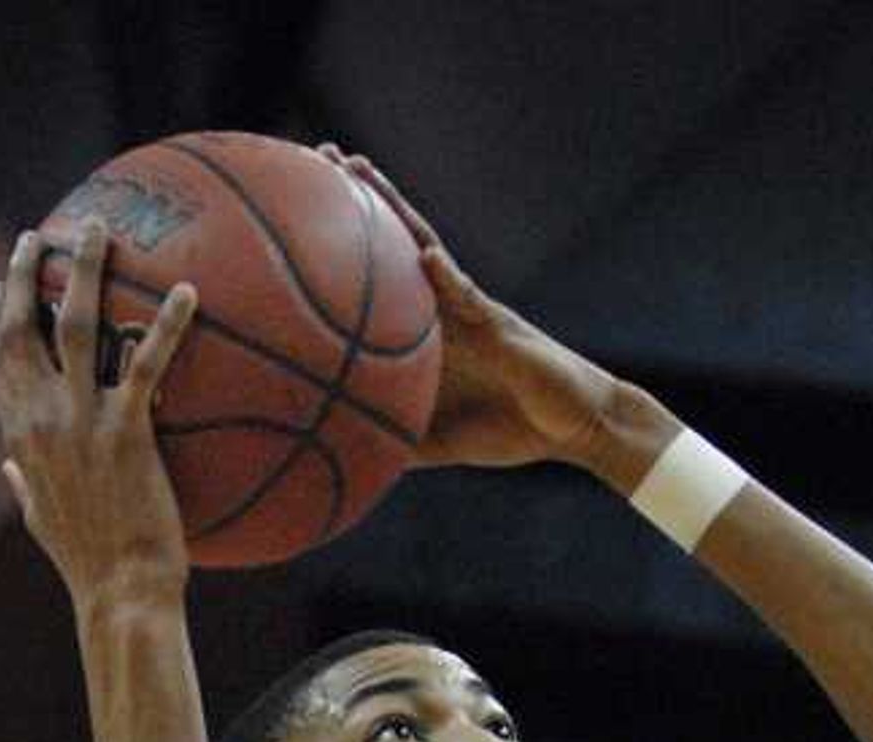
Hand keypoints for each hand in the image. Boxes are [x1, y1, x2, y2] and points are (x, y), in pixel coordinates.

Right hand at [0, 217, 195, 607]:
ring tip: (99, 229)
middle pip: (20, 326)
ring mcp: (81, 422)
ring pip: (74, 324)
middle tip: (40, 236)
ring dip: (83, 270)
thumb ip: (24, 485)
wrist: (120, 594)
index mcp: (21, 437)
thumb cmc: (89, 566)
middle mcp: (42, 419)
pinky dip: (166, 325)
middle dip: (23, 274)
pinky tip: (188, 292)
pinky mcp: (126, 433)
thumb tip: (12, 469)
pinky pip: (147, 364)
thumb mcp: (42, 522)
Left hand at [318, 145, 617, 471]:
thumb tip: (346, 454)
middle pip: (394, 240)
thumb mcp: (441, 442)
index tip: (299, 215)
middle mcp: (442, 306)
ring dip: (393, 207)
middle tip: (316, 156)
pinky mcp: (500, 323)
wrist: (574, 427)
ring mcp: (470, 308)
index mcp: (425, 331)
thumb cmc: (511, 429)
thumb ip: (398, 439)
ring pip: (425, 246)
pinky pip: (470, 296)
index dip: (343, 245)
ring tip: (357, 167)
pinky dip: (447, 279)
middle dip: (359, 198)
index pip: (378, 277)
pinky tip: (425, 258)